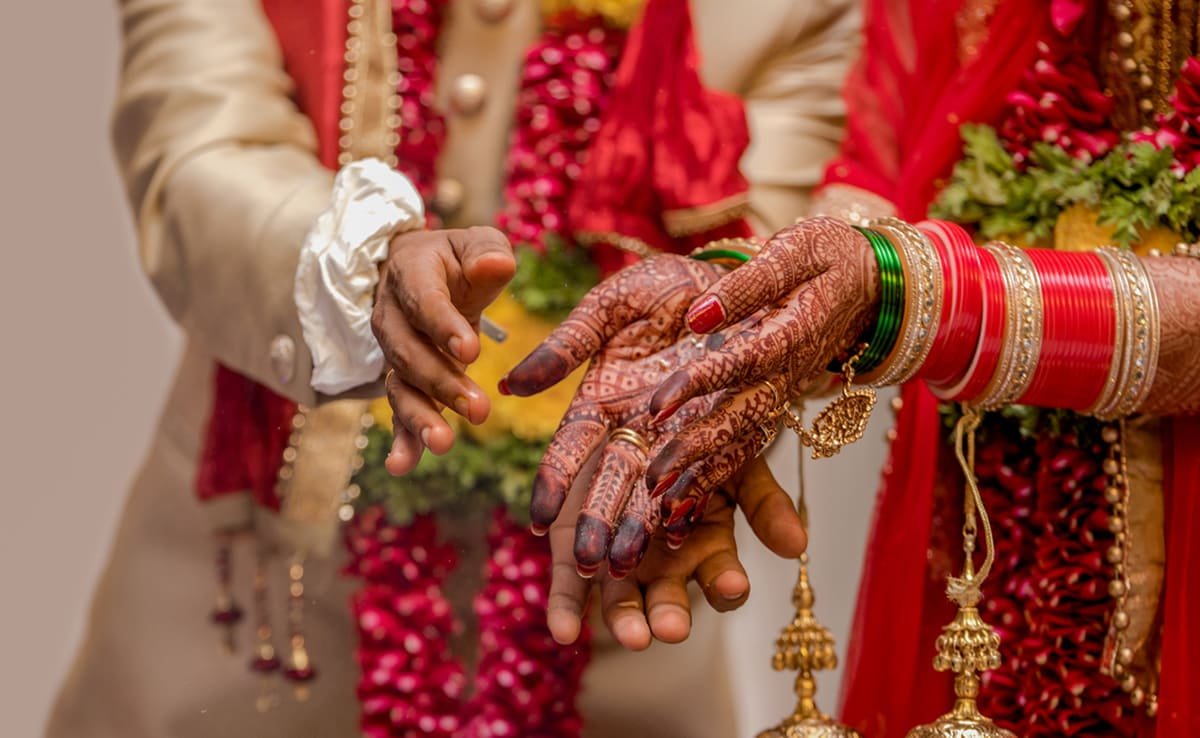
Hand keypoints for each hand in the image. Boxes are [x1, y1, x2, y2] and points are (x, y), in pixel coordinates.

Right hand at [371, 226, 515, 474]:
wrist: (424, 272)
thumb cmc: (460, 259)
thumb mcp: (478, 243)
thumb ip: (488, 252)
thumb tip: (497, 265)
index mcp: (411, 272)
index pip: (423, 299)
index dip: (443, 325)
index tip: (472, 352)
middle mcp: (392, 314)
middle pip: (408, 351)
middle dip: (441, 381)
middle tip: (479, 409)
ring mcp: (393, 350)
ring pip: (400, 384)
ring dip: (419, 416)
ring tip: (442, 444)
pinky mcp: (403, 378)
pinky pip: (399, 409)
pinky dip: (401, 438)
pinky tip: (403, 466)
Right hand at [502, 254, 731, 575]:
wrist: (735, 278)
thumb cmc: (663, 287)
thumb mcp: (611, 305)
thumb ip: (569, 343)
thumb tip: (511, 385)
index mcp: (602, 399)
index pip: (572, 448)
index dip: (557, 482)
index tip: (539, 519)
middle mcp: (638, 428)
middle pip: (613, 483)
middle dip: (599, 525)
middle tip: (588, 567)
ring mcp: (682, 435)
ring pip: (658, 492)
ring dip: (646, 532)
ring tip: (632, 570)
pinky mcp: (728, 435)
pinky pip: (715, 477)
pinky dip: (701, 506)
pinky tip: (689, 539)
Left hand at [546, 455, 806, 649]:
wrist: (633, 401)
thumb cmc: (691, 431)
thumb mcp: (733, 456)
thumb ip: (762, 499)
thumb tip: (798, 546)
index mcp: (706, 543)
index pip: (722, 579)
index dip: (727, 585)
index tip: (733, 585)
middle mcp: (664, 560)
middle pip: (670, 599)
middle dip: (671, 614)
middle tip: (672, 627)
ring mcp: (618, 559)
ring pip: (622, 601)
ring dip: (625, 622)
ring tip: (633, 637)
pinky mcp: (575, 549)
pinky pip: (569, 586)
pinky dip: (565, 610)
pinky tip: (563, 633)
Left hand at [645, 217, 878, 486]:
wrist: (877, 284)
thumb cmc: (832, 257)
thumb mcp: (798, 251)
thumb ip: (749, 283)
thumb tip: (699, 314)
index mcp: (792, 332)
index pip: (743, 360)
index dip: (701, 382)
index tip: (659, 403)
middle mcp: (788, 373)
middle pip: (740, 417)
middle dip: (696, 448)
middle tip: (652, 477)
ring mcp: (784, 393)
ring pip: (744, 442)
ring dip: (705, 475)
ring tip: (662, 506)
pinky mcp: (777, 401)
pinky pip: (748, 444)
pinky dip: (719, 475)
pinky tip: (685, 501)